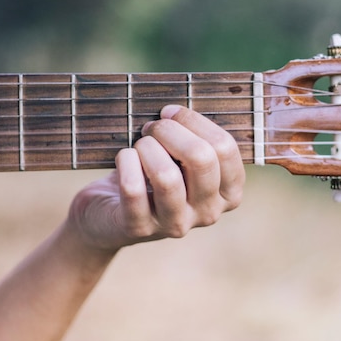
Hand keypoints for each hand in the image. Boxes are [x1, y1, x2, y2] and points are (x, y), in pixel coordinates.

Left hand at [67, 105, 244, 252]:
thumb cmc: (153, 173)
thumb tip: (174, 112)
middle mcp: (209, 213)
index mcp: (229, 192)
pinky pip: (133, 188)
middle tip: (151, 127)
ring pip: (166, 176)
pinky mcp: (140, 228)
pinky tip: (124, 158)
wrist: (111, 212)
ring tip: (139, 145)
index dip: (193, 121)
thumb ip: (192, 136)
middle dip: (169, 131)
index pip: (225, 148)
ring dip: (147, 147)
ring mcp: (176, 225)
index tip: (170, 112)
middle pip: (201, 159)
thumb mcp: (182, 157)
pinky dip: (125, 162)